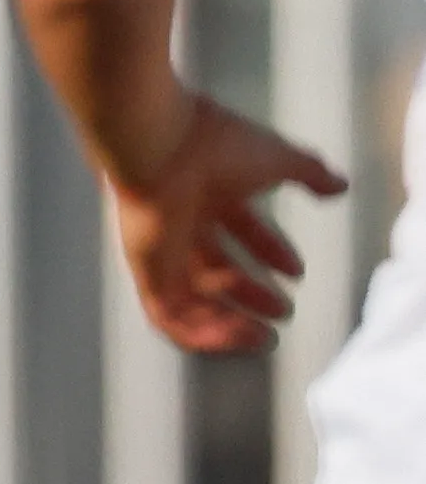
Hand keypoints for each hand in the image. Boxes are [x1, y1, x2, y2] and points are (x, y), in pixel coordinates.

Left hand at [107, 93, 349, 353]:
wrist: (161, 144)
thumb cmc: (216, 145)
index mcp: (207, 191)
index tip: (298, 273)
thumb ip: (309, 173)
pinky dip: (198, 332)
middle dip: (250, 291)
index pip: (239, 226)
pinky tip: (235, 338)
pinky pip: (165, 314)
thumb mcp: (278, 159)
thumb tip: (339, 186)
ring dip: (226, 320)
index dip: (270, 250)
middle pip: (214, 266)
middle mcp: (179, 220)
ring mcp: (159, 247)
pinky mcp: (144, 269)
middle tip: (283, 311)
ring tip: (262, 337)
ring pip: (189, 296)